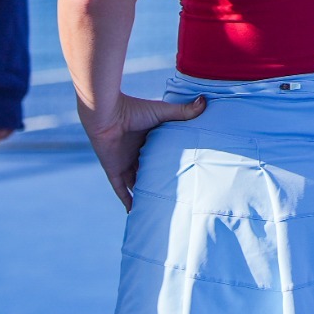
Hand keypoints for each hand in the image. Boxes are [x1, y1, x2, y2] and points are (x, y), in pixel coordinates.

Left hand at [79, 92, 206, 208]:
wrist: (107, 114)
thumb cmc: (133, 109)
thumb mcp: (163, 112)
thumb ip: (183, 111)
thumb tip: (205, 100)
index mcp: (147, 139)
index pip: (160, 155)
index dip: (170, 164)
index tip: (185, 175)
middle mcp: (136, 152)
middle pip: (149, 171)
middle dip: (159, 182)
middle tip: (176, 196)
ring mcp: (124, 162)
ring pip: (136, 183)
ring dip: (144, 194)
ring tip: (159, 209)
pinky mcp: (114, 170)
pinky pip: (121, 190)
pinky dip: (127, 201)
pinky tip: (135, 213)